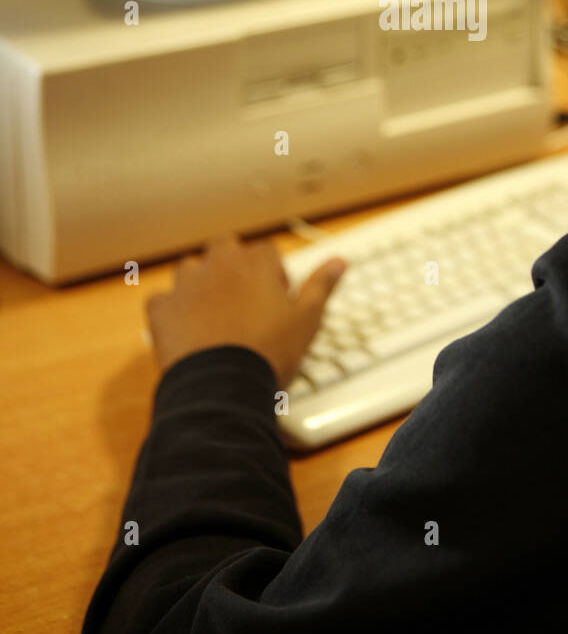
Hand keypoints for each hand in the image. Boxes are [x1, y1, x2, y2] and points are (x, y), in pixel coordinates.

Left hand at [145, 236, 345, 385]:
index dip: (272, 275)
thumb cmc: (268, 350)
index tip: (276, 299)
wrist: (222, 384)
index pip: (266, 253)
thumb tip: (339, 261)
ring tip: (213, 314)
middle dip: (233, 267)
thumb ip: (321, 285)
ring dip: (200, 284)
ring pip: (190, 269)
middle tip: (243, 301)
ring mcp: (185, 285)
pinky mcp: (161, 309)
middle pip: (224, 248)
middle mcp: (218, 264)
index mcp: (255, 263)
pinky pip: (162, 301)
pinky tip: (184, 330)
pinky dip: (171, 311)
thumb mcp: (307, 319)